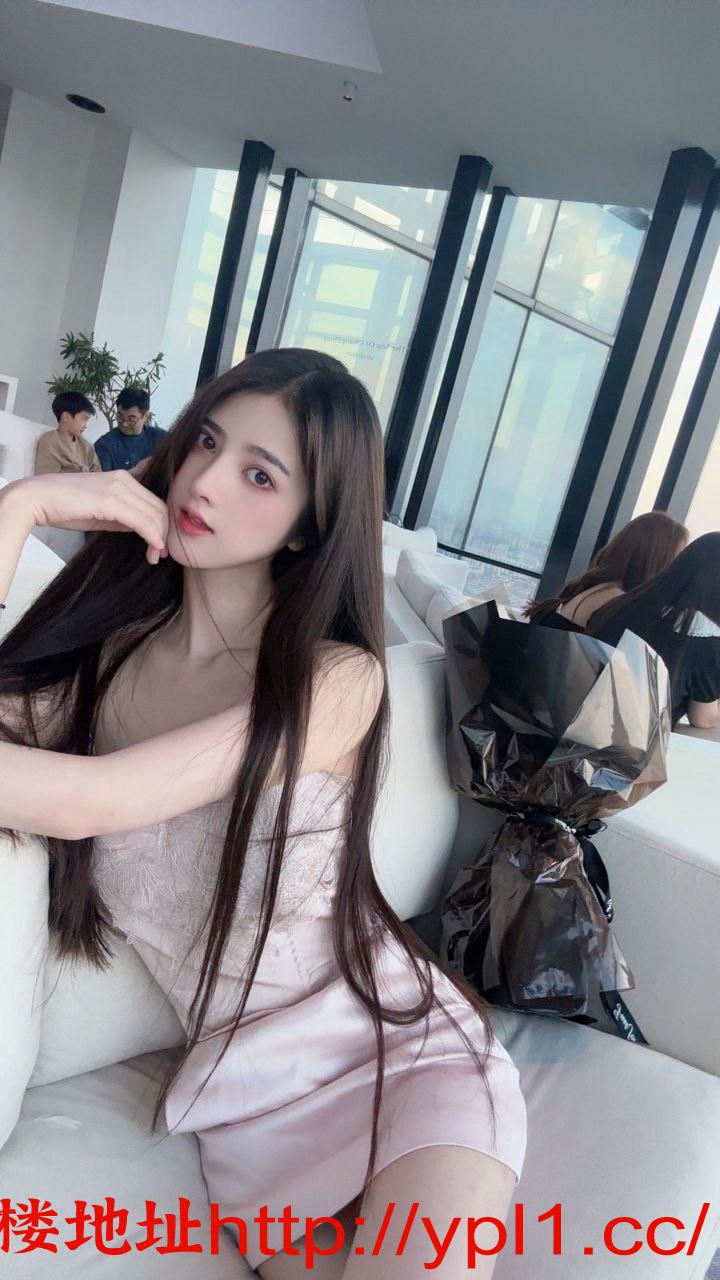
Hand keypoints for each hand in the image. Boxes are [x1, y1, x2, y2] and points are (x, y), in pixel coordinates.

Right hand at [3, 472, 169, 564]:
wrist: (36, 499)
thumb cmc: (64, 507)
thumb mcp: (100, 512)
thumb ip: (121, 517)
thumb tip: (140, 529)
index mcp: (122, 478)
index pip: (154, 501)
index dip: (161, 524)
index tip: (159, 545)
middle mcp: (124, 479)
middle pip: (158, 507)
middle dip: (164, 532)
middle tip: (160, 554)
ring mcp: (118, 488)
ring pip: (154, 514)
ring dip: (159, 538)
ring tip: (155, 556)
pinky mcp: (111, 501)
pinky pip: (142, 521)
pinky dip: (152, 536)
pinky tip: (153, 548)